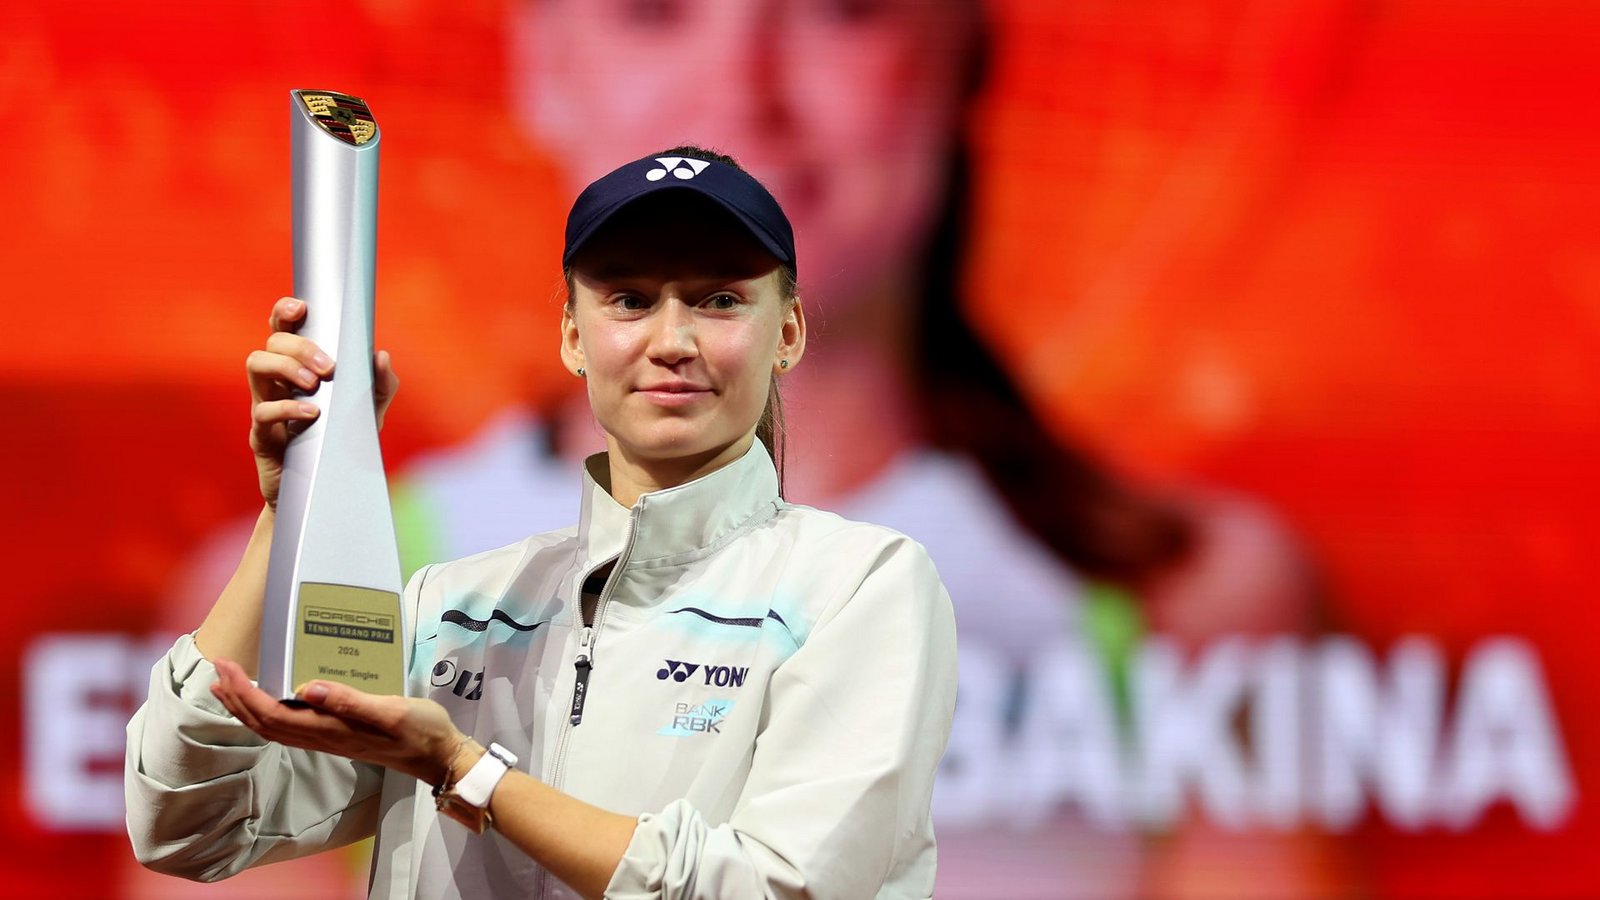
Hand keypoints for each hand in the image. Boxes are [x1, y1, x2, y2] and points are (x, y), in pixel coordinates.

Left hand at [209, 657, 463, 784]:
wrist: (438, 756)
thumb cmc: (420, 731)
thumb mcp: (392, 711)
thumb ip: (350, 701)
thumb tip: (308, 688)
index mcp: (330, 729)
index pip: (273, 713)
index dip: (244, 693)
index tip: (228, 667)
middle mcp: (322, 737)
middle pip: (264, 723)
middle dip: (236, 697)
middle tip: (218, 668)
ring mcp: (327, 739)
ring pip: (273, 728)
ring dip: (245, 707)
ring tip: (228, 685)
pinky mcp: (335, 735)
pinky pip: (289, 727)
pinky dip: (267, 712)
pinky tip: (269, 699)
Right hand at [246, 297, 399, 507]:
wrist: (323, 493)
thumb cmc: (340, 443)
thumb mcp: (368, 413)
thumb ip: (380, 385)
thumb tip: (381, 355)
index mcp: (298, 368)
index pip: (283, 329)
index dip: (285, 311)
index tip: (301, 308)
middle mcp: (276, 382)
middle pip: (270, 342)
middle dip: (298, 346)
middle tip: (327, 366)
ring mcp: (265, 406)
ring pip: (255, 365)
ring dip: (285, 366)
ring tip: (314, 383)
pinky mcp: (262, 435)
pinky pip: (262, 412)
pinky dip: (287, 407)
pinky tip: (312, 413)